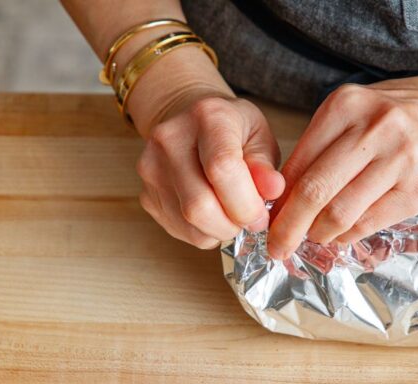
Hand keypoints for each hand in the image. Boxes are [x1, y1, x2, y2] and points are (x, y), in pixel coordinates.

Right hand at [137, 96, 285, 248]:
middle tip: (248, 222)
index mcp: (207, 116)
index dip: (245, 203)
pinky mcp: (145, 194)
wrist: (188, 121)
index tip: (260, 216)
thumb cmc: (232, 130)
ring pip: (188, 223)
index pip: (221, 168)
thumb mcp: (259, 137)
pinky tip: (212, 214)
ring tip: (230, 215)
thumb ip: (265, 165)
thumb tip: (272, 190)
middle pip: (199, 205)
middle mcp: (170, 139)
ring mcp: (151, 168)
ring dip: (218, 231)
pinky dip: (202, 232)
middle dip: (232, 225)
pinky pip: (178, 229)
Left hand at [267, 74, 417, 258]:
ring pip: (341, 211)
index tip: (265, 219)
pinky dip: (349, 235)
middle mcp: (373, 129)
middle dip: (288, 226)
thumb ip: (319, 147)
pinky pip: (371, 222)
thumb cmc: (400, 115)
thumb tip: (280, 197)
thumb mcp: (355, 112)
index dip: (277, 199)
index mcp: (345, 106)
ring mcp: (401, 158)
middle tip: (276, 245)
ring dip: (319, 233)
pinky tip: (341, 235)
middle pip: (314, 191)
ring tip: (312, 238)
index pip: (297, 164)